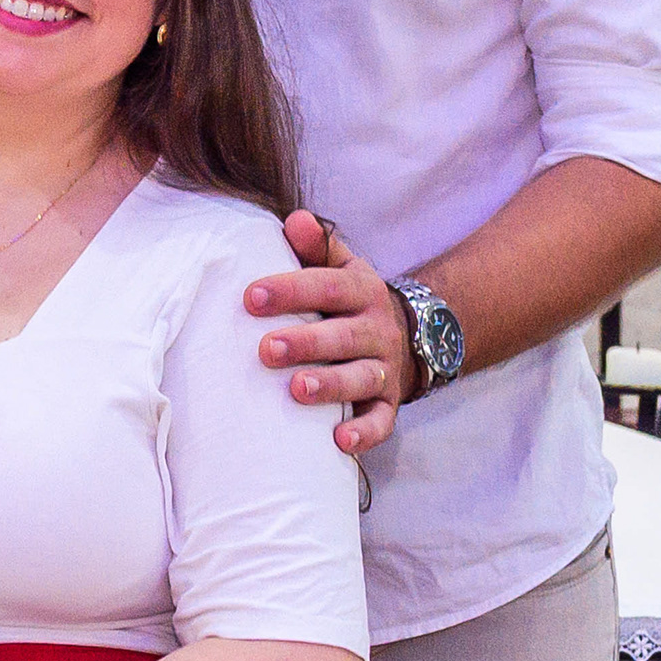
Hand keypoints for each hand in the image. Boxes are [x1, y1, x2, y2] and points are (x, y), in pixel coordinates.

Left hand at [246, 210, 412, 454]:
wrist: (409, 336)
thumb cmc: (349, 302)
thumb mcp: (341, 267)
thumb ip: (317, 246)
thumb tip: (295, 219)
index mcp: (361, 291)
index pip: (327, 287)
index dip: (290, 290)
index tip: (250, 297)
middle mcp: (377, 330)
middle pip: (343, 336)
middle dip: (305, 342)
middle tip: (266, 349)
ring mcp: (385, 369)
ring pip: (361, 378)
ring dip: (331, 385)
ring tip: (297, 390)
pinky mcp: (388, 405)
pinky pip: (381, 421)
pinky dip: (364, 432)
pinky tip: (339, 440)